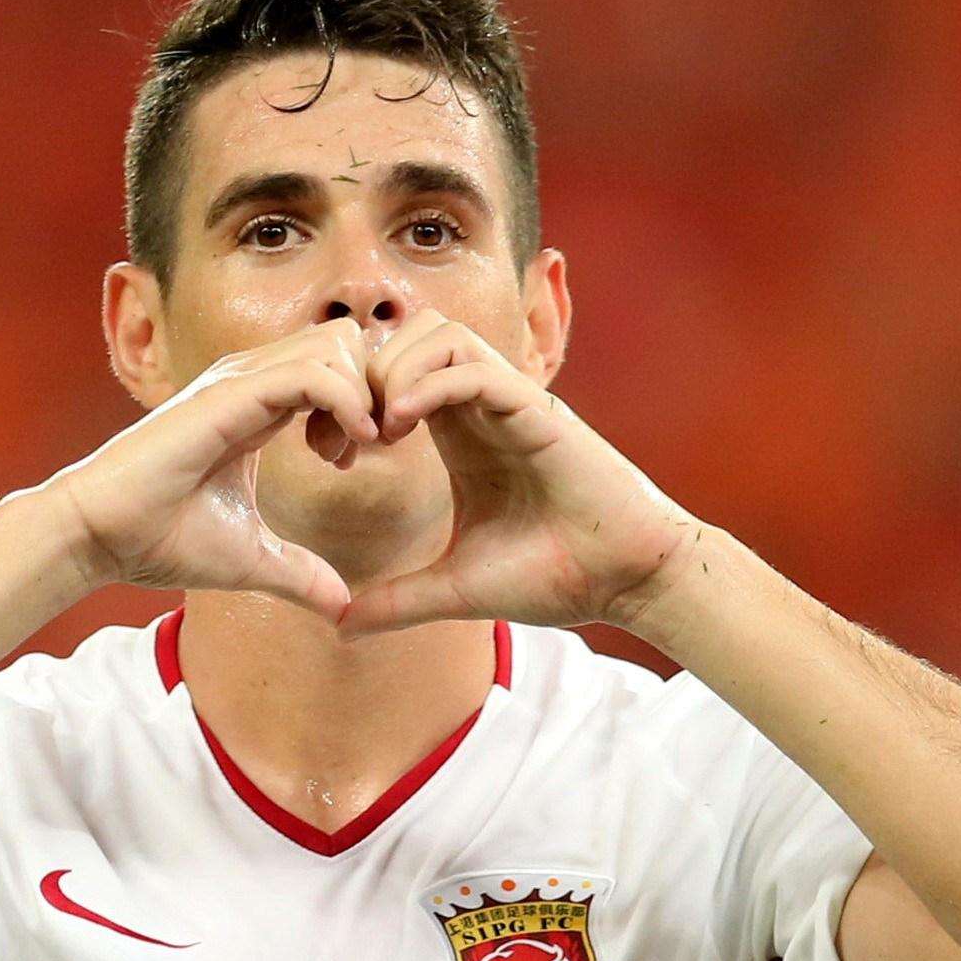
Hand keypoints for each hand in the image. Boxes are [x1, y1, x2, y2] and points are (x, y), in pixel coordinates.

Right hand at [46, 321, 378, 621]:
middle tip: (357, 450)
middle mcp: (251, 381)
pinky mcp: (230, 395)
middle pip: (345, 341)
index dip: (360, 406)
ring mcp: (239, 381)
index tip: (352, 460)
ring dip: (362, 396)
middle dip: (371, 391)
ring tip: (347, 452)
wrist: (99, 536)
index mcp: (257, 405)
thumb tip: (343, 607)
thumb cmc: (159, 539)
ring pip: (336, 344)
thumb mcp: (250, 559)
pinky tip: (341, 452)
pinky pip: (311, 373)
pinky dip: (345, 403)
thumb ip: (299, 573)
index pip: (334, 367)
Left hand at [341, 311, 698, 632]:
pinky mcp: (536, 411)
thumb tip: (342, 626)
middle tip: (352, 433)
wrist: (624, 580)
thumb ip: (399, 601)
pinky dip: (431, 383)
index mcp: (460, 434)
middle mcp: (482, 408)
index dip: (354, 400)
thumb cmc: (555, 575)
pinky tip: (405, 426)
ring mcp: (510, 403)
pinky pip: (474, 367)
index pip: (395, 373)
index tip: (336, 453)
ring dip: (398, 369)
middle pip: (410, 335)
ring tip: (383, 429)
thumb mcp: (455, 588)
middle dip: (367, 373)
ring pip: (440, 334)